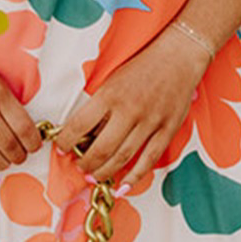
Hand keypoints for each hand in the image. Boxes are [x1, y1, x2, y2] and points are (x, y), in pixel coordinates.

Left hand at [56, 27, 211, 187]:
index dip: (66, 141)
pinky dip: (135, 176)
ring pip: (123, 157)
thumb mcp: (113, 79)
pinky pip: (149, 159)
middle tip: (79, 168)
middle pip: (101, 148)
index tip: (61, 148)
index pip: (80, 124)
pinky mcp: (168, 129)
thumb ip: (100, 105)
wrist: (179, 56)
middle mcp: (129, 110)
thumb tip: (85, 134)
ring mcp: (150, 121)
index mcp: (110, 94)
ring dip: (105, 171)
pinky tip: (123, 185)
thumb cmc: (143, 66)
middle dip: (86, 163)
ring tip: (94, 177)